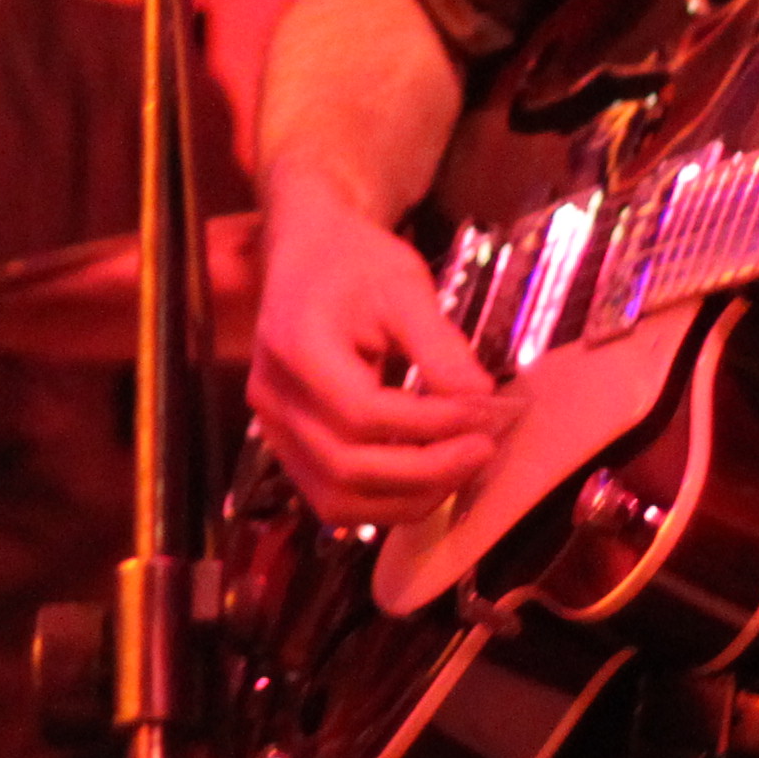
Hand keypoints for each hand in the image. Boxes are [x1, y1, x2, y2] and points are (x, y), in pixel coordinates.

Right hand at [246, 188, 506, 529]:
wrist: (307, 255)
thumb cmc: (357, 263)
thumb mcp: (404, 286)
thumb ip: (439, 345)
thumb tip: (481, 399)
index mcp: (296, 348)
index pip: (363, 412)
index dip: (430, 423)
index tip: (485, 410)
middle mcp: (274, 398)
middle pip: (347, 467)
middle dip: (427, 469)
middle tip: (485, 448)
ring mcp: (272, 429)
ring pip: (337, 499)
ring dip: (408, 497)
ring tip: (462, 468)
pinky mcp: (286, 446)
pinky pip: (331, 498)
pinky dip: (384, 501)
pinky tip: (429, 479)